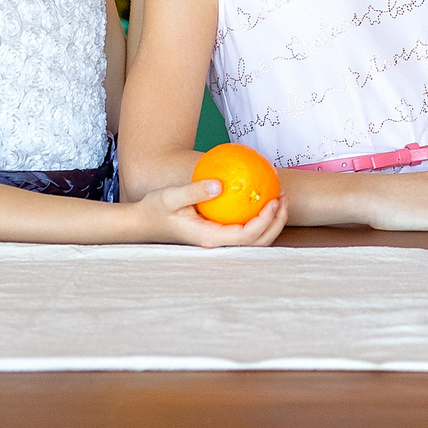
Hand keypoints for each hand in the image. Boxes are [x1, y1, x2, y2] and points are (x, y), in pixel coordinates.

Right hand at [136, 178, 287, 246]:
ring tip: (280, 197)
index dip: (265, 221)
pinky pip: (244, 227)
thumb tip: (219, 184)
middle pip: (257, 241)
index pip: (245, 236)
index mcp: (209, 238)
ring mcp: (219, 240)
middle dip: (277, 223)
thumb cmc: (155, 209)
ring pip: (254, 238)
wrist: (142, 222)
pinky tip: (260, 197)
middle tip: (284, 198)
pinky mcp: (218, 233)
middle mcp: (217, 243)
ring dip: (272, 221)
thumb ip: (194, 192)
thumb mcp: (171, 197)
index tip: (274, 201)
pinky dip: (258, 216)